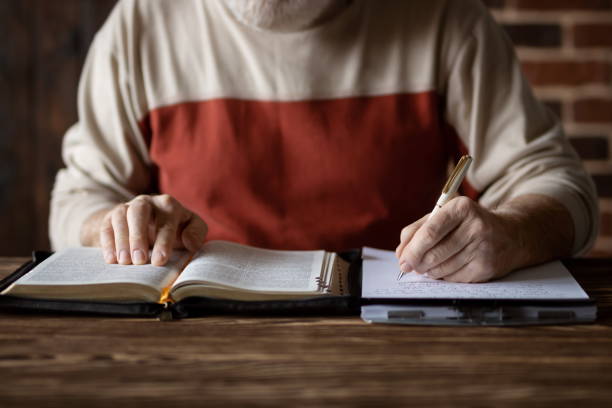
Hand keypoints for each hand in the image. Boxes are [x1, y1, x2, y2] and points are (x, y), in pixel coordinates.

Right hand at [95, 194, 206, 265]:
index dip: (163, 242)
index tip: (159, 261)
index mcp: (169, 205)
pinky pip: (106, 225)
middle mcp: (147, 201)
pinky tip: (111, 259)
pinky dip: (107, 242)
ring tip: (124, 262)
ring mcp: (128, 207)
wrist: (151, 222)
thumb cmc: (176, 228)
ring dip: (122, 240)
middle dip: (138, 237)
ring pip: (121, 216)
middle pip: (139, 212)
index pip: (166, 222)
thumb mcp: (191, 228)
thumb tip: (190, 243)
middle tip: (139, 261)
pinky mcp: (112, 216)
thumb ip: (196, 233)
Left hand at [395, 197, 526, 282]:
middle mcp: (476, 226)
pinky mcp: (486, 267)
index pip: (430, 232)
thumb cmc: (467, 224)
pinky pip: (453, 278)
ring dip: (429, 271)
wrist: (509, 235)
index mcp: (461, 208)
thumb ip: (417, 230)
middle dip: (417, 263)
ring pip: (442, 268)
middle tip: (409, 266)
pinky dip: (443, 276)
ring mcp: (483, 248)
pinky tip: (446, 268)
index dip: (412, 249)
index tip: (402, 259)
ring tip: (428, 265)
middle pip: (434, 252)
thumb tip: (401, 253)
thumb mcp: (443, 216)